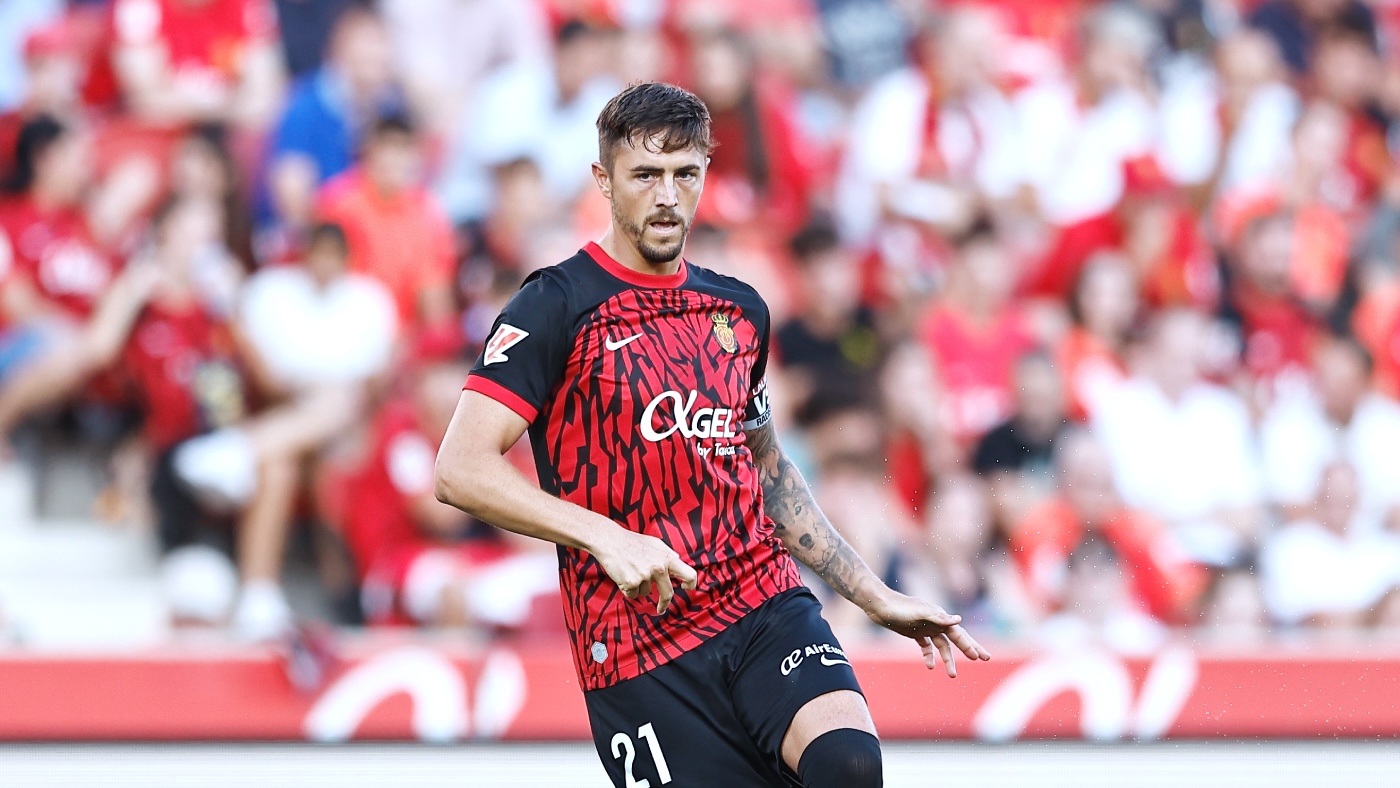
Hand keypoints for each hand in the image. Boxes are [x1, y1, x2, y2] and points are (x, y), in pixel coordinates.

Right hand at [590, 527, 697, 614]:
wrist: (610, 541)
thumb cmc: (632, 542)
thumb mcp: (655, 543)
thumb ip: (668, 554)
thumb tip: (679, 561)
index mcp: (667, 558)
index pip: (689, 574)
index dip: (691, 584)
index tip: (686, 589)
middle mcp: (659, 568)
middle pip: (668, 593)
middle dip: (664, 603)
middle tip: (661, 608)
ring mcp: (645, 576)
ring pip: (646, 593)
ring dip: (639, 587)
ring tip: (631, 571)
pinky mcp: (631, 583)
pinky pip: (633, 595)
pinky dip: (628, 589)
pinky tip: (623, 575)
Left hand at [864, 590, 990, 677]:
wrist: (879, 605)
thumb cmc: (900, 608)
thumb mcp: (919, 613)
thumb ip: (938, 617)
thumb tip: (959, 619)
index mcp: (939, 616)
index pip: (959, 633)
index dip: (970, 645)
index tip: (980, 657)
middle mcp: (935, 621)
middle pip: (956, 638)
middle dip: (969, 649)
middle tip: (984, 659)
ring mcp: (925, 627)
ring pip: (941, 646)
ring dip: (947, 659)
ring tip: (952, 675)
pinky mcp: (914, 632)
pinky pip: (926, 646)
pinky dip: (929, 656)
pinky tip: (929, 666)